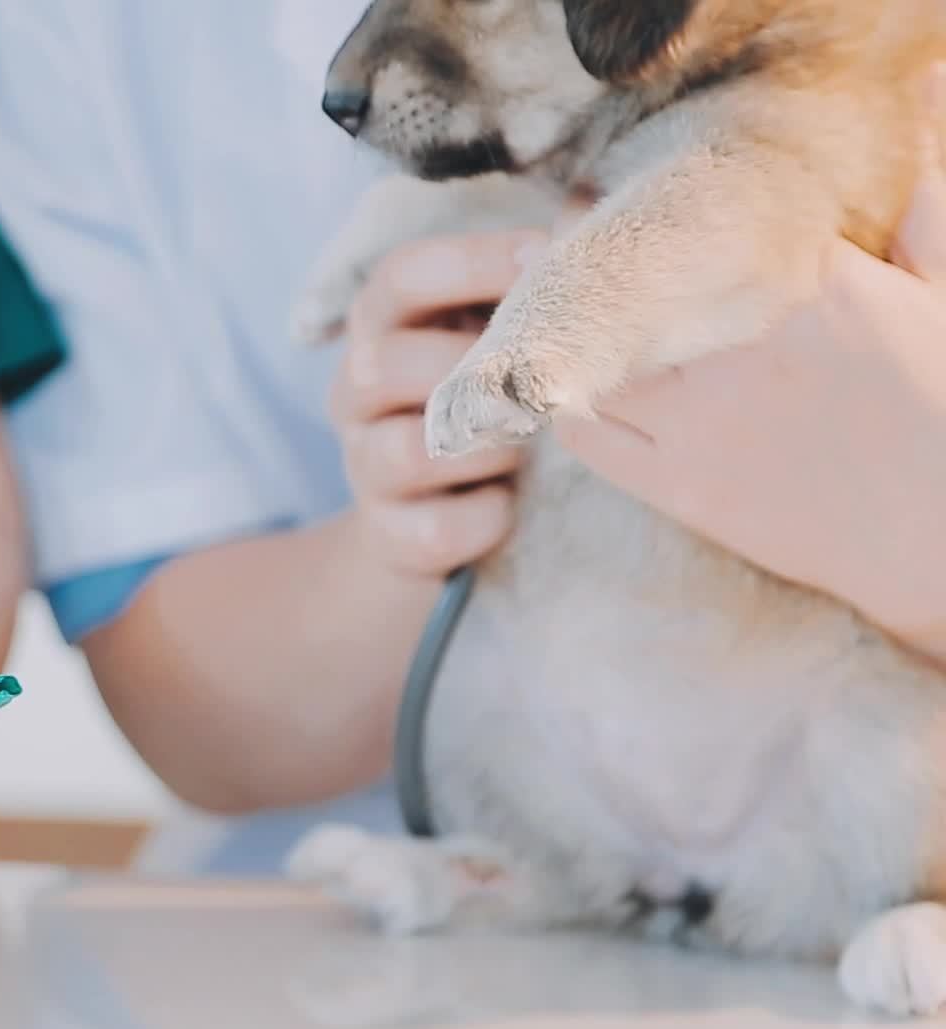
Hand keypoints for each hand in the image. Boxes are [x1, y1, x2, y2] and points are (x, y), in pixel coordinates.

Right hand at [327, 229, 547, 577]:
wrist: (428, 521)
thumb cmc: (483, 406)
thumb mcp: (494, 339)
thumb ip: (526, 288)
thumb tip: (588, 204)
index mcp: (379, 329)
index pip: (399, 276)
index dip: (470, 261)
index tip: (546, 257)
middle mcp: (354, 393)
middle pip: (380, 363)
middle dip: (472, 370)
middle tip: (542, 378)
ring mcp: (363, 465)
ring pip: (406, 450)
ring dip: (485, 447)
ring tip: (525, 445)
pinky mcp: (387, 533)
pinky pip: (434, 528)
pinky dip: (484, 517)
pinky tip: (507, 504)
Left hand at [556, 89, 945, 662]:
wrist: (938, 536)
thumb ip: (923, 205)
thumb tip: (932, 85)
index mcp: (811, 289)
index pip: (704, 226)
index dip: (650, 202)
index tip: (614, 188)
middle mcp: (741, 348)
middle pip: (634, 283)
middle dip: (586, 249)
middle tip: (554, 227)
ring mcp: (703, 421)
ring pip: (598, 351)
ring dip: (557, 315)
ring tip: (531, 279)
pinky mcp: (682, 487)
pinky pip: (590, 434)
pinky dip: (559, 397)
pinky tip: (547, 371)